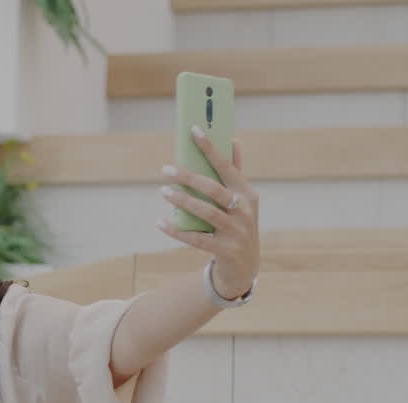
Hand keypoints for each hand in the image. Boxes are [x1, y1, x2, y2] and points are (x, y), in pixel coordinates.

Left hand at [157, 129, 260, 299]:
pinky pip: (197, 239)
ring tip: (163, 191)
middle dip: (189, 177)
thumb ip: (235, 172)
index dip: (210, 148)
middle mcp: (244, 210)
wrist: (245, 267)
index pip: (227, 166)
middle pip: (214, 189)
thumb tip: (234, 140)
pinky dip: (177, 231)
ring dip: (183, 201)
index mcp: (247, 193)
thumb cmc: (238, 226)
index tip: (193, 130)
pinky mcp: (225, 250)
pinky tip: (160, 222)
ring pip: (207, 213)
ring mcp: (236, 231)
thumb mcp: (242, 200)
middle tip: (165, 169)